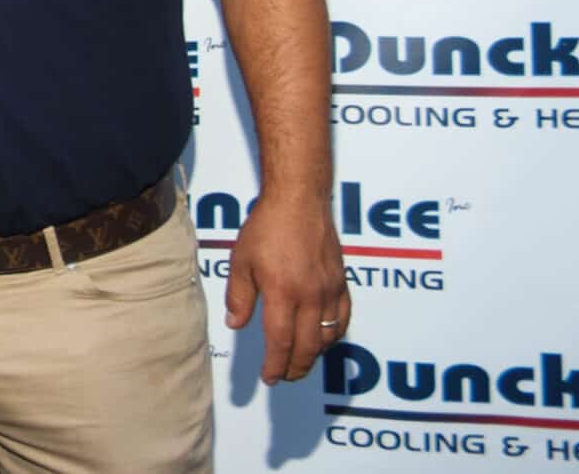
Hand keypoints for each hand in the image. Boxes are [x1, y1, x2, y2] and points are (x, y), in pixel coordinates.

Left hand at [225, 191, 348, 383]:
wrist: (299, 201)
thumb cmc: (267, 227)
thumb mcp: (241, 261)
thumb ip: (239, 296)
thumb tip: (236, 324)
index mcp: (283, 293)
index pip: (281, 342)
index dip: (276, 365)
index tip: (270, 378)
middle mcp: (310, 297)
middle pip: (307, 347)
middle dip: (295, 367)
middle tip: (284, 376)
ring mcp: (329, 291)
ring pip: (328, 337)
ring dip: (314, 355)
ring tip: (300, 361)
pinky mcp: (341, 283)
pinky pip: (343, 319)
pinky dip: (334, 335)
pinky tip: (324, 338)